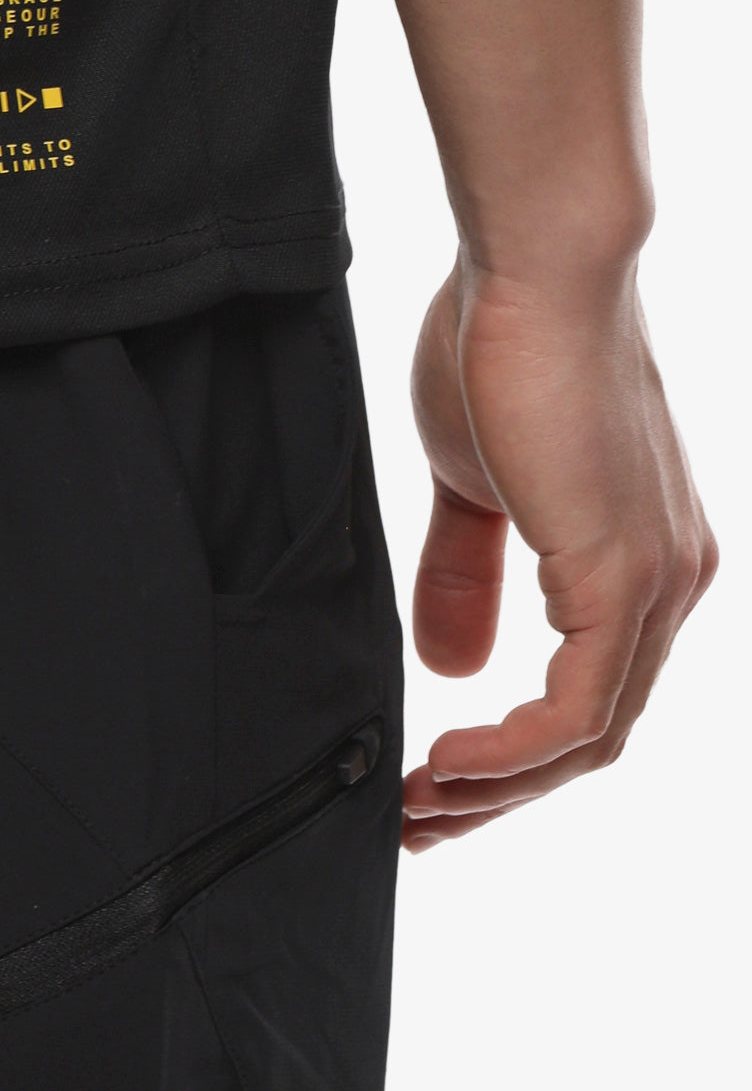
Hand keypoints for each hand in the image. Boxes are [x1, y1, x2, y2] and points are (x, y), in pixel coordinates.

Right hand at [401, 258, 716, 851]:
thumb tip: (453, 666)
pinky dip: (512, 753)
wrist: (533, 269)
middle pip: (594, 734)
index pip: (589, 695)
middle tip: (419, 821)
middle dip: (500, 792)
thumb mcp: (471, 489)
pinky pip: (578, 709)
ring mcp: (658, 584)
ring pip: (591, 736)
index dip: (510, 754)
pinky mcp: (626, 576)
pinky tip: (450, 760)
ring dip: (499, 786)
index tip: (431, 777)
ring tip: (420, 804)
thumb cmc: (499, 352)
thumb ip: (466, 577)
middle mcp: (671, 584)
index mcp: (641, 562)